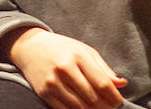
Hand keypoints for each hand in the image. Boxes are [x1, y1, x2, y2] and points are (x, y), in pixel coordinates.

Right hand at [4, 27, 126, 108]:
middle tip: (108, 106)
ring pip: (80, 108)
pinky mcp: (44, 92)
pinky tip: (81, 107)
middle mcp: (65, 69)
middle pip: (93, 99)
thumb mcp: (84, 51)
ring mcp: (53, 82)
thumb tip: (122, 84)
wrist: (29, 47)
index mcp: (78, 56)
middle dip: (105, 107)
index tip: (118, 101)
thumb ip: (103, 69)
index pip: (103, 84)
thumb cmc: (61, 48)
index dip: (114, 98)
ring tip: (96, 107)